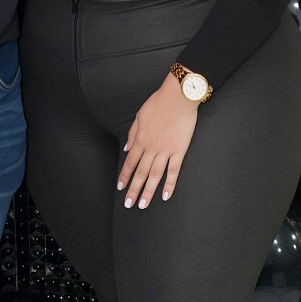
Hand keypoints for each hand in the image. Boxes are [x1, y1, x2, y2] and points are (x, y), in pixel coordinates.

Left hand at [117, 73, 197, 208]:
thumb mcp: (139, 116)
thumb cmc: (158, 103)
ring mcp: (165, 150)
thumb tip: (126, 148)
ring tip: (143, 204)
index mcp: (140, 139)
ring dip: (148, 191)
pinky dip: (169, 184)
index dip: (124, 176)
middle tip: (129, 204)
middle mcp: (151, 148)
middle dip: (133, 189)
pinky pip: (173, 170)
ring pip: (154, 175)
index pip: (130, 162)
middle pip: (140, 173)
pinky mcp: (179, 150)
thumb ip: (133, 133)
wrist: (178, 96)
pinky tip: (165, 196)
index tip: (120, 188)